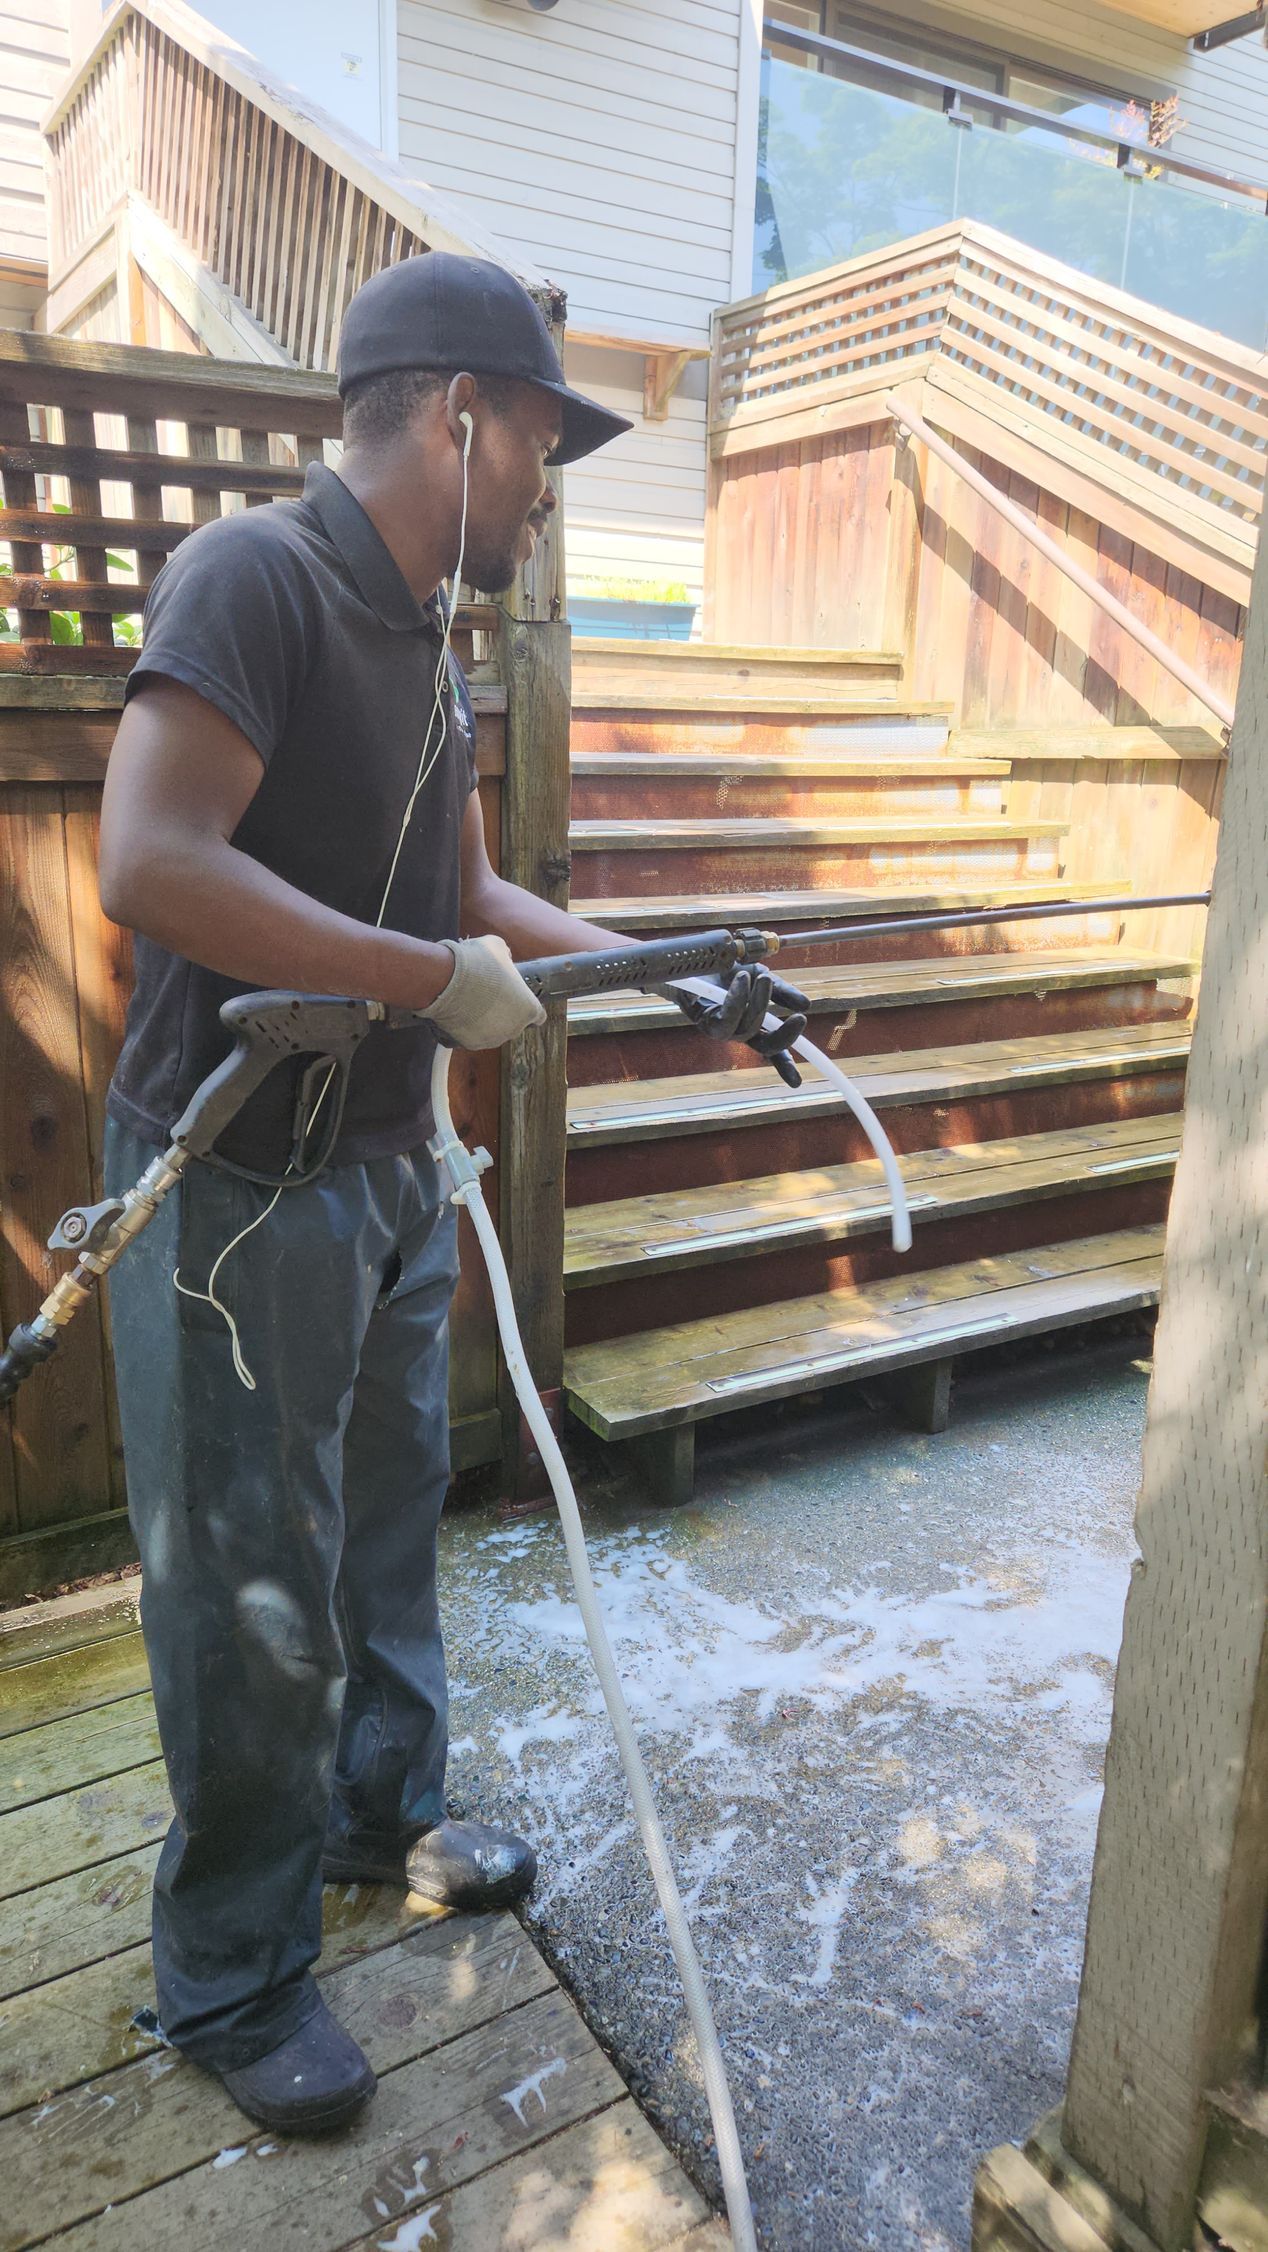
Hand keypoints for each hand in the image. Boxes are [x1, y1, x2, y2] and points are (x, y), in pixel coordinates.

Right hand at [424, 935, 545, 1049]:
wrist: (448, 980)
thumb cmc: (479, 962)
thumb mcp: (498, 947)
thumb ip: (506, 956)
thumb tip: (504, 957)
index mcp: (529, 1009)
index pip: (537, 1016)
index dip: (526, 1007)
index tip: (515, 999)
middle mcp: (515, 1029)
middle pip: (513, 1024)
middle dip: (503, 1013)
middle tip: (488, 996)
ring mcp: (493, 1039)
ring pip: (492, 1032)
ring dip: (485, 1021)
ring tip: (470, 1002)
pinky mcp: (472, 1044)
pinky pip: (472, 1036)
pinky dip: (467, 1027)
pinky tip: (459, 1012)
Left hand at [664, 967, 808, 1081]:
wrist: (695, 958)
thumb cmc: (726, 971)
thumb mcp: (760, 975)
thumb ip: (781, 990)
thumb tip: (806, 1005)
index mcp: (753, 1024)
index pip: (772, 1049)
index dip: (784, 1066)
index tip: (796, 1083)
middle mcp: (738, 1031)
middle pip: (765, 1046)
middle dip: (785, 1035)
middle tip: (801, 1017)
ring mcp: (721, 1029)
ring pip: (747, 1029)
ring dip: (759, 1002)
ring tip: (763, 977)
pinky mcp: (704, 1020)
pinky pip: (725, 1018)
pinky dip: (737, 999)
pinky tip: (742, 980)